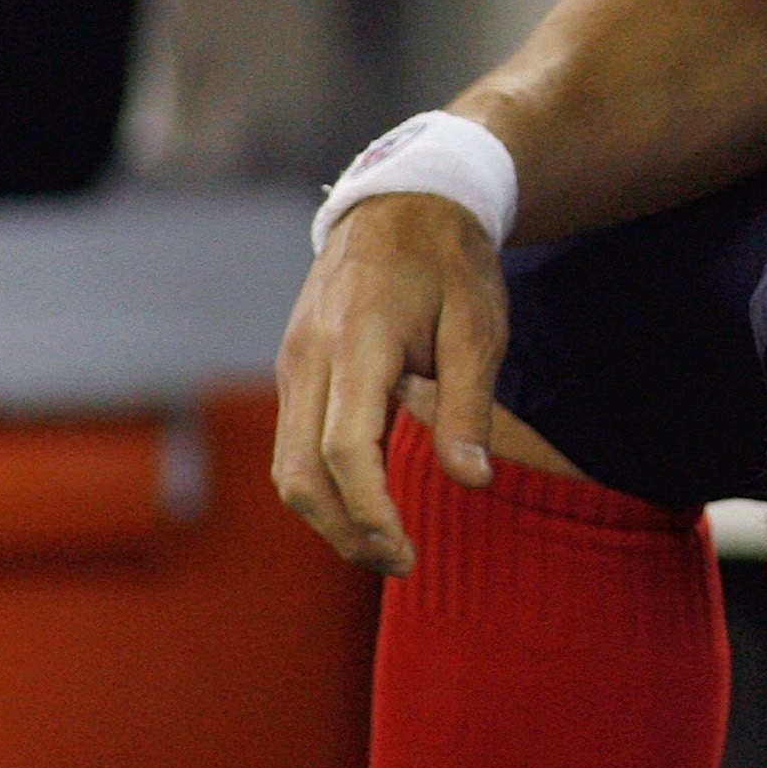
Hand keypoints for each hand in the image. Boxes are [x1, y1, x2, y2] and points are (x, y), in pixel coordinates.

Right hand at [271, 192, 507, 574]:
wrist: (404, 203)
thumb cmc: (451, 263)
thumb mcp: (479, 326)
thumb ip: (468, 405)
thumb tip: (471, 480)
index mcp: (356, 341)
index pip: (344, 448)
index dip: (370, 510)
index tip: (406, 550)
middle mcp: (309, 356)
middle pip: (300, 472)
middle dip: (344, 531)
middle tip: (402, 563)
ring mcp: (293, 362)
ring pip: (287, 465)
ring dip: (329, 517)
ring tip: (386, 546)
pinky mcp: (295, 367)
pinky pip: (293, 442)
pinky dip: (323, 484)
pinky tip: (367, 504)